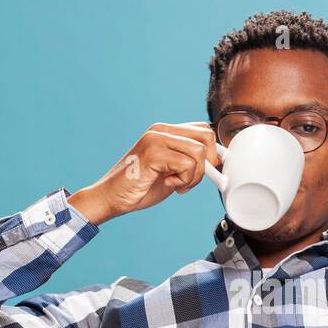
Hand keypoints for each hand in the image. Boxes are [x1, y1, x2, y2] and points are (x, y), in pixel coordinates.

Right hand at [69, 122, 220, 224]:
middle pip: (206, 136)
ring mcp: (156, 139)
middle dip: (207, 162)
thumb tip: (215, 161)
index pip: (203, 130)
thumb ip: (189, 160)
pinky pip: (187, 164)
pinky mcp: (153, 152)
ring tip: (178, 184)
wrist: (112, 197)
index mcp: (164, 131)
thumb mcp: (171, 169)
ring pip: (199, 151)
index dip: (212, 152)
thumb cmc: (140, 187)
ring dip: (194, 175)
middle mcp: (160, 130)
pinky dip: (184, 180)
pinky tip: (169, 184)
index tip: (206, 171)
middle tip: (192, 179)